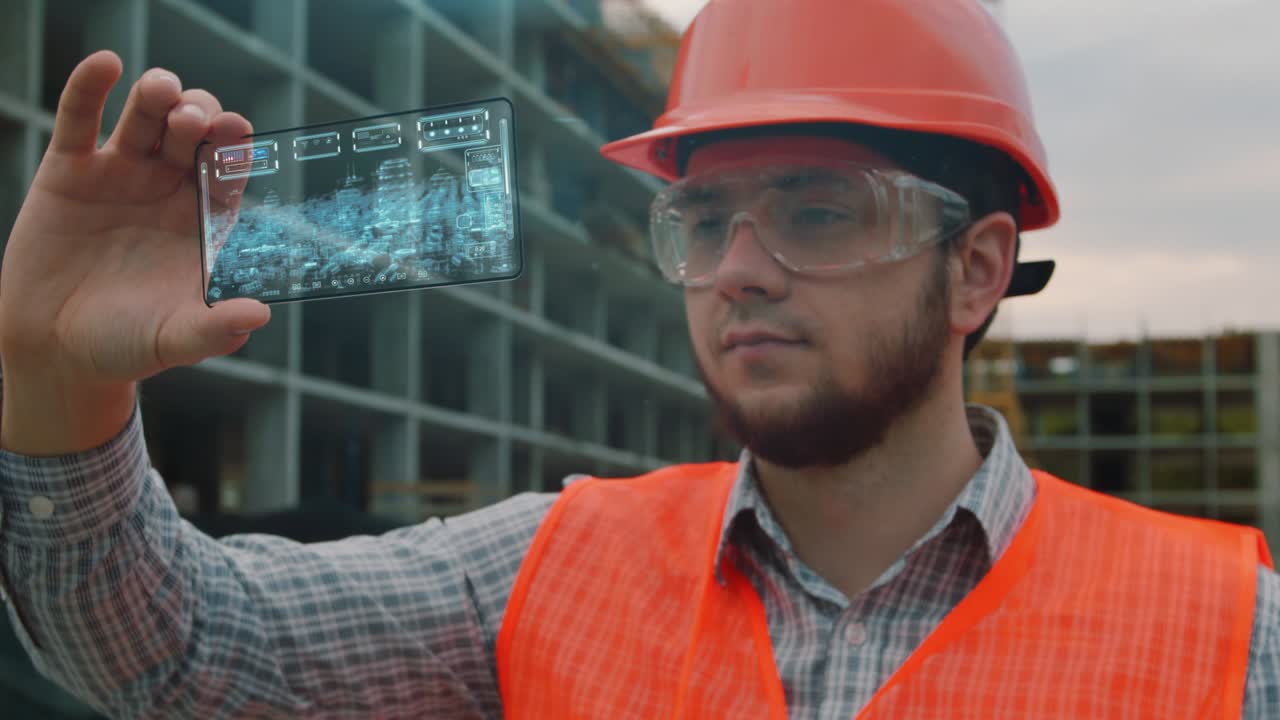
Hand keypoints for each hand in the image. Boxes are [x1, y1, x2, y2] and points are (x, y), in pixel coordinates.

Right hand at [0, 50, 270, 452]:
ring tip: (161, 91)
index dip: (234, 149)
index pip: (228, 172)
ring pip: (145, 118)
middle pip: (193, 134)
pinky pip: (81, 119)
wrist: (55, 350)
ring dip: (157, 96)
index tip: (238, 133)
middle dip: (200, 117)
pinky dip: (90, 87)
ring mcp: (120, 175)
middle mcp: (167, 190)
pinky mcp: (70, 170)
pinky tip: (105, 63)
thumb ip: (214, 329)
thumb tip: (258, 317)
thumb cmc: (124, 345)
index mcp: (202, 221)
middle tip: (196, 121)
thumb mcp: (174, 339)